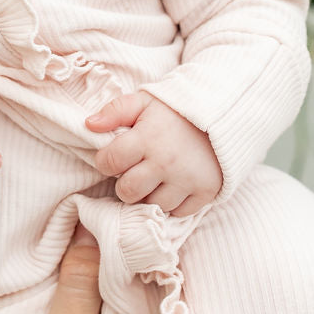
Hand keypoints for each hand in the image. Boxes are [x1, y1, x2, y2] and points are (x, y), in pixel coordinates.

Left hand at [86, 89, 221, 216]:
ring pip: (152, 205)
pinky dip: (174, 203)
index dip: (106, 161)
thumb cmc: (177, 110)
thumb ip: (115, 110)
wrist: (225, 113)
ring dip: (150, 195)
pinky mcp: (206, 191)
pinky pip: (179, 212)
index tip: (114, 157)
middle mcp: (166, 162)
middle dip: (125, 184)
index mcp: (148, 138)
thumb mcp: (145, 101)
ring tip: (156, 177)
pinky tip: (174, 185)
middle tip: (136, 171)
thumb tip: (88, 124)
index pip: (109, 162)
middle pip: (128, 192)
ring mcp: (187, 179)